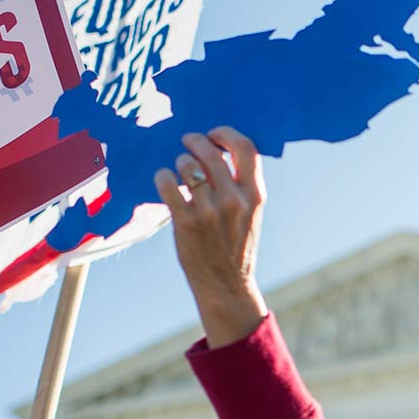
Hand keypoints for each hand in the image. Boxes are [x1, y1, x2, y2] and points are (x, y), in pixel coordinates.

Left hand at [153, 127, 267, 347]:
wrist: (226, 284)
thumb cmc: (236, 245)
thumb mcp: (252, 213)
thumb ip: (241, 184)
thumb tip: (218, 149)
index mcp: (256, 195)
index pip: (245, 147)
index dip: (225, 133)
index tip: (214, 135)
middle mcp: (234, 200)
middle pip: (210, 151)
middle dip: (195, 141)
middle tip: (187, 143)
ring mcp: (209, 211)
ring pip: (186, 164)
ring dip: (179, 161)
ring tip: (180, 170)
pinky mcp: (186, 222)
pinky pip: (167, 183)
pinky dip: (163, 177)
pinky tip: (165, 181)